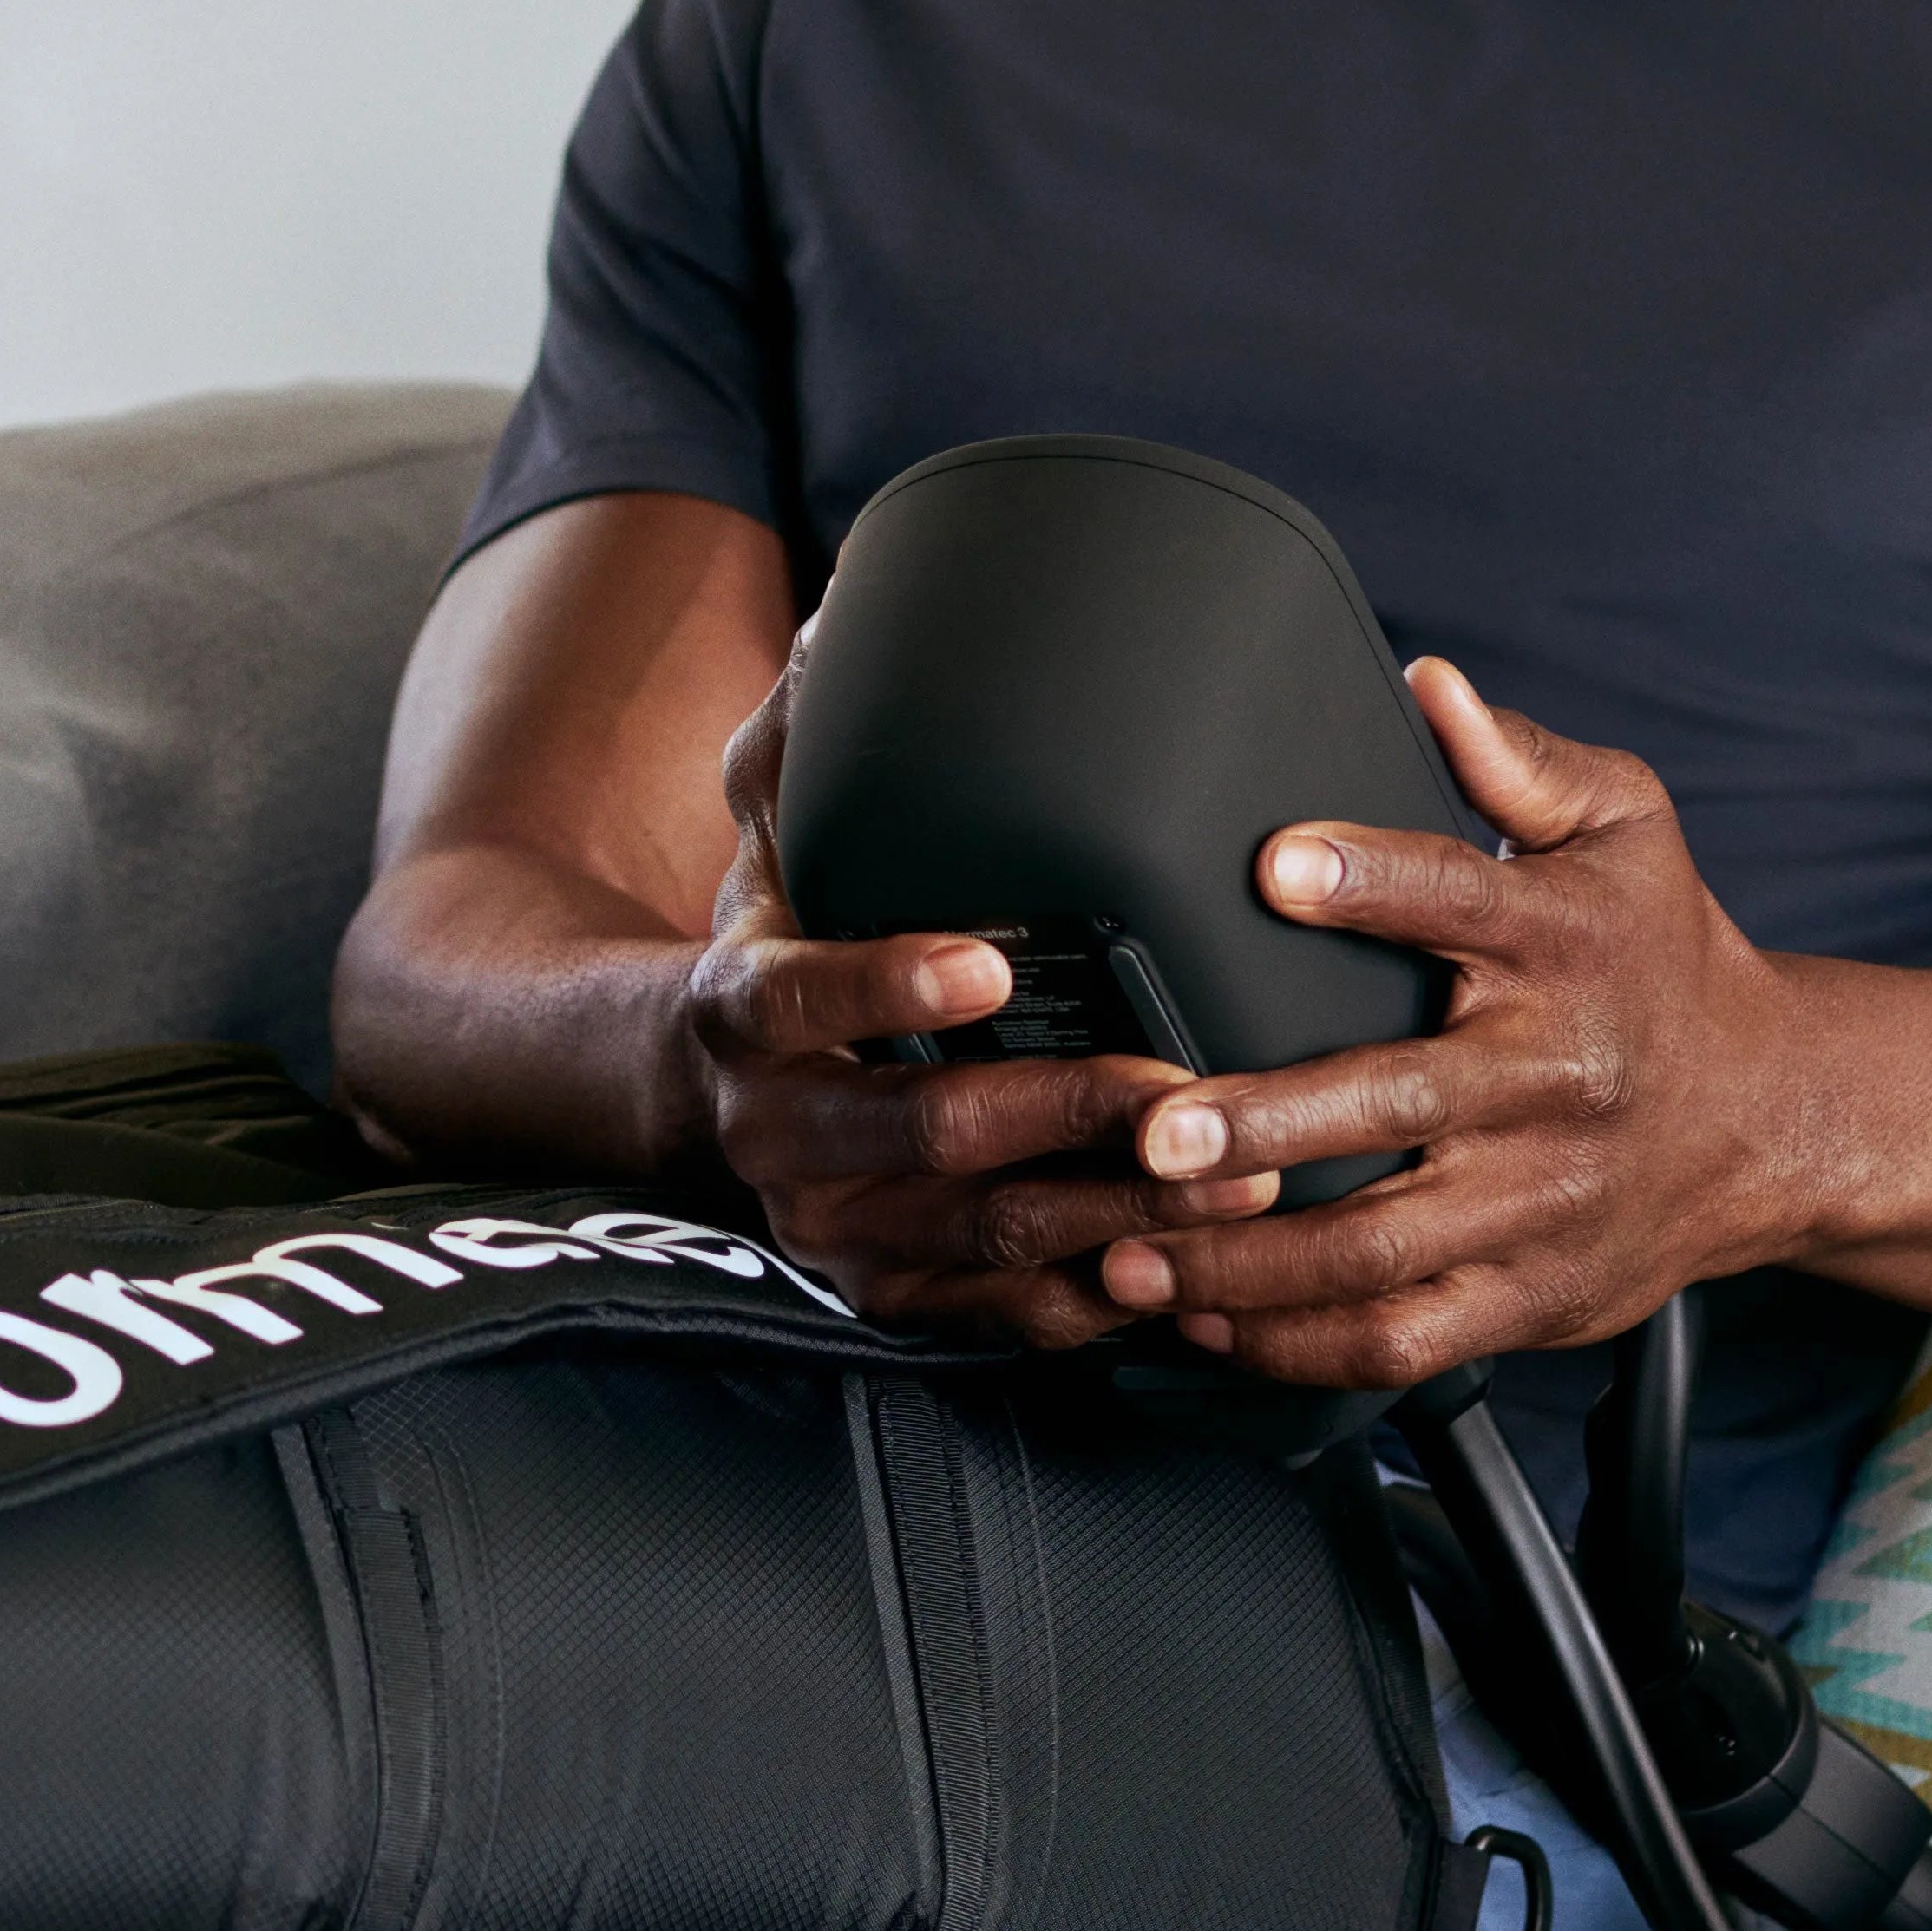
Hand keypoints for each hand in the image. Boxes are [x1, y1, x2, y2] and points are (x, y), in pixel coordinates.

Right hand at [673, 684, 1269, 1349]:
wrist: (694, 1099)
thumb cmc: (772, 938)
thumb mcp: (764, 835)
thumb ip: (801, 735)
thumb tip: (856, 611)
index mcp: (738, 1009)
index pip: (797, 999)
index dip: (889, 984)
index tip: (991, 959)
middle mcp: (775, 1133)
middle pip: (923, 1136)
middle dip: (1063, 1115)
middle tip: (1183, 1089)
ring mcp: (833, 1228)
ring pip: (979, 1238)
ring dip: (1113, 1212)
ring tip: (1237, 1180)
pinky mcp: (885, 1297)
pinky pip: (994, 1318)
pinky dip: (1090, 1301)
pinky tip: (1183, 1271)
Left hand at [1085, 660, 1836, 1390]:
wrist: (1777, 1120)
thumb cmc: (1664, 961)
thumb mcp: (1626, 832)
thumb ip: (1520, 761)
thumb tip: (1427, 683)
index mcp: (1567, 948)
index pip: (1464, 899)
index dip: (1371, 878)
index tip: (1276, 864)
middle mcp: (1551, 1080)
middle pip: (1399, 1103)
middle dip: (1268, 1122)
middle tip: (1156, 1132)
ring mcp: (1539, 1201)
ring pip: (1382, 1248)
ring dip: (1247, 1262)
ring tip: (1133, 1250)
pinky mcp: (1532, 1295)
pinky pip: (1404, 1339)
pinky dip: (1299, 1345)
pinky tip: (1210, 1322)